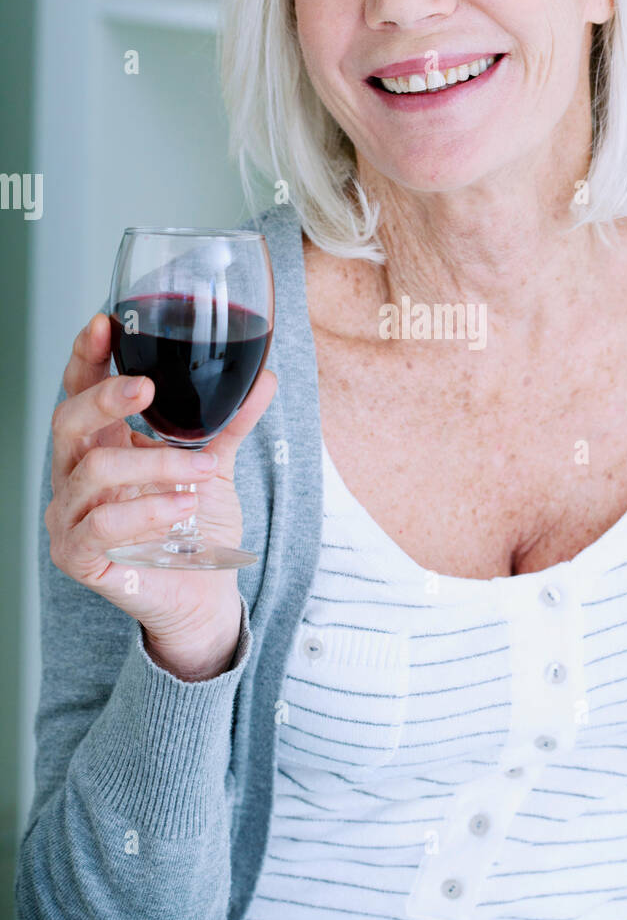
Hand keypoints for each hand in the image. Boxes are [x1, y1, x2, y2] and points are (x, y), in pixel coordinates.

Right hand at [44, 312, 276, 679]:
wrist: (203, 596)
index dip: (86, 354)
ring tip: (202, 472)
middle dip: (106, 397)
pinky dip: (146, 513)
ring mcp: (69, 516)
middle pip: (68, 420)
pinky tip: (180, 509)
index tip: (106, 322)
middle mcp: (75, 475)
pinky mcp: (77, 557)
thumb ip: (233, 422)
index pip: (80, 389)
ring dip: (156, 466)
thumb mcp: (216, 465)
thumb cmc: (195, 530)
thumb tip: (266, 376)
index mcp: (101, 444)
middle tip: (149, 389)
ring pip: (95, 473)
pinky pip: (101, 527)